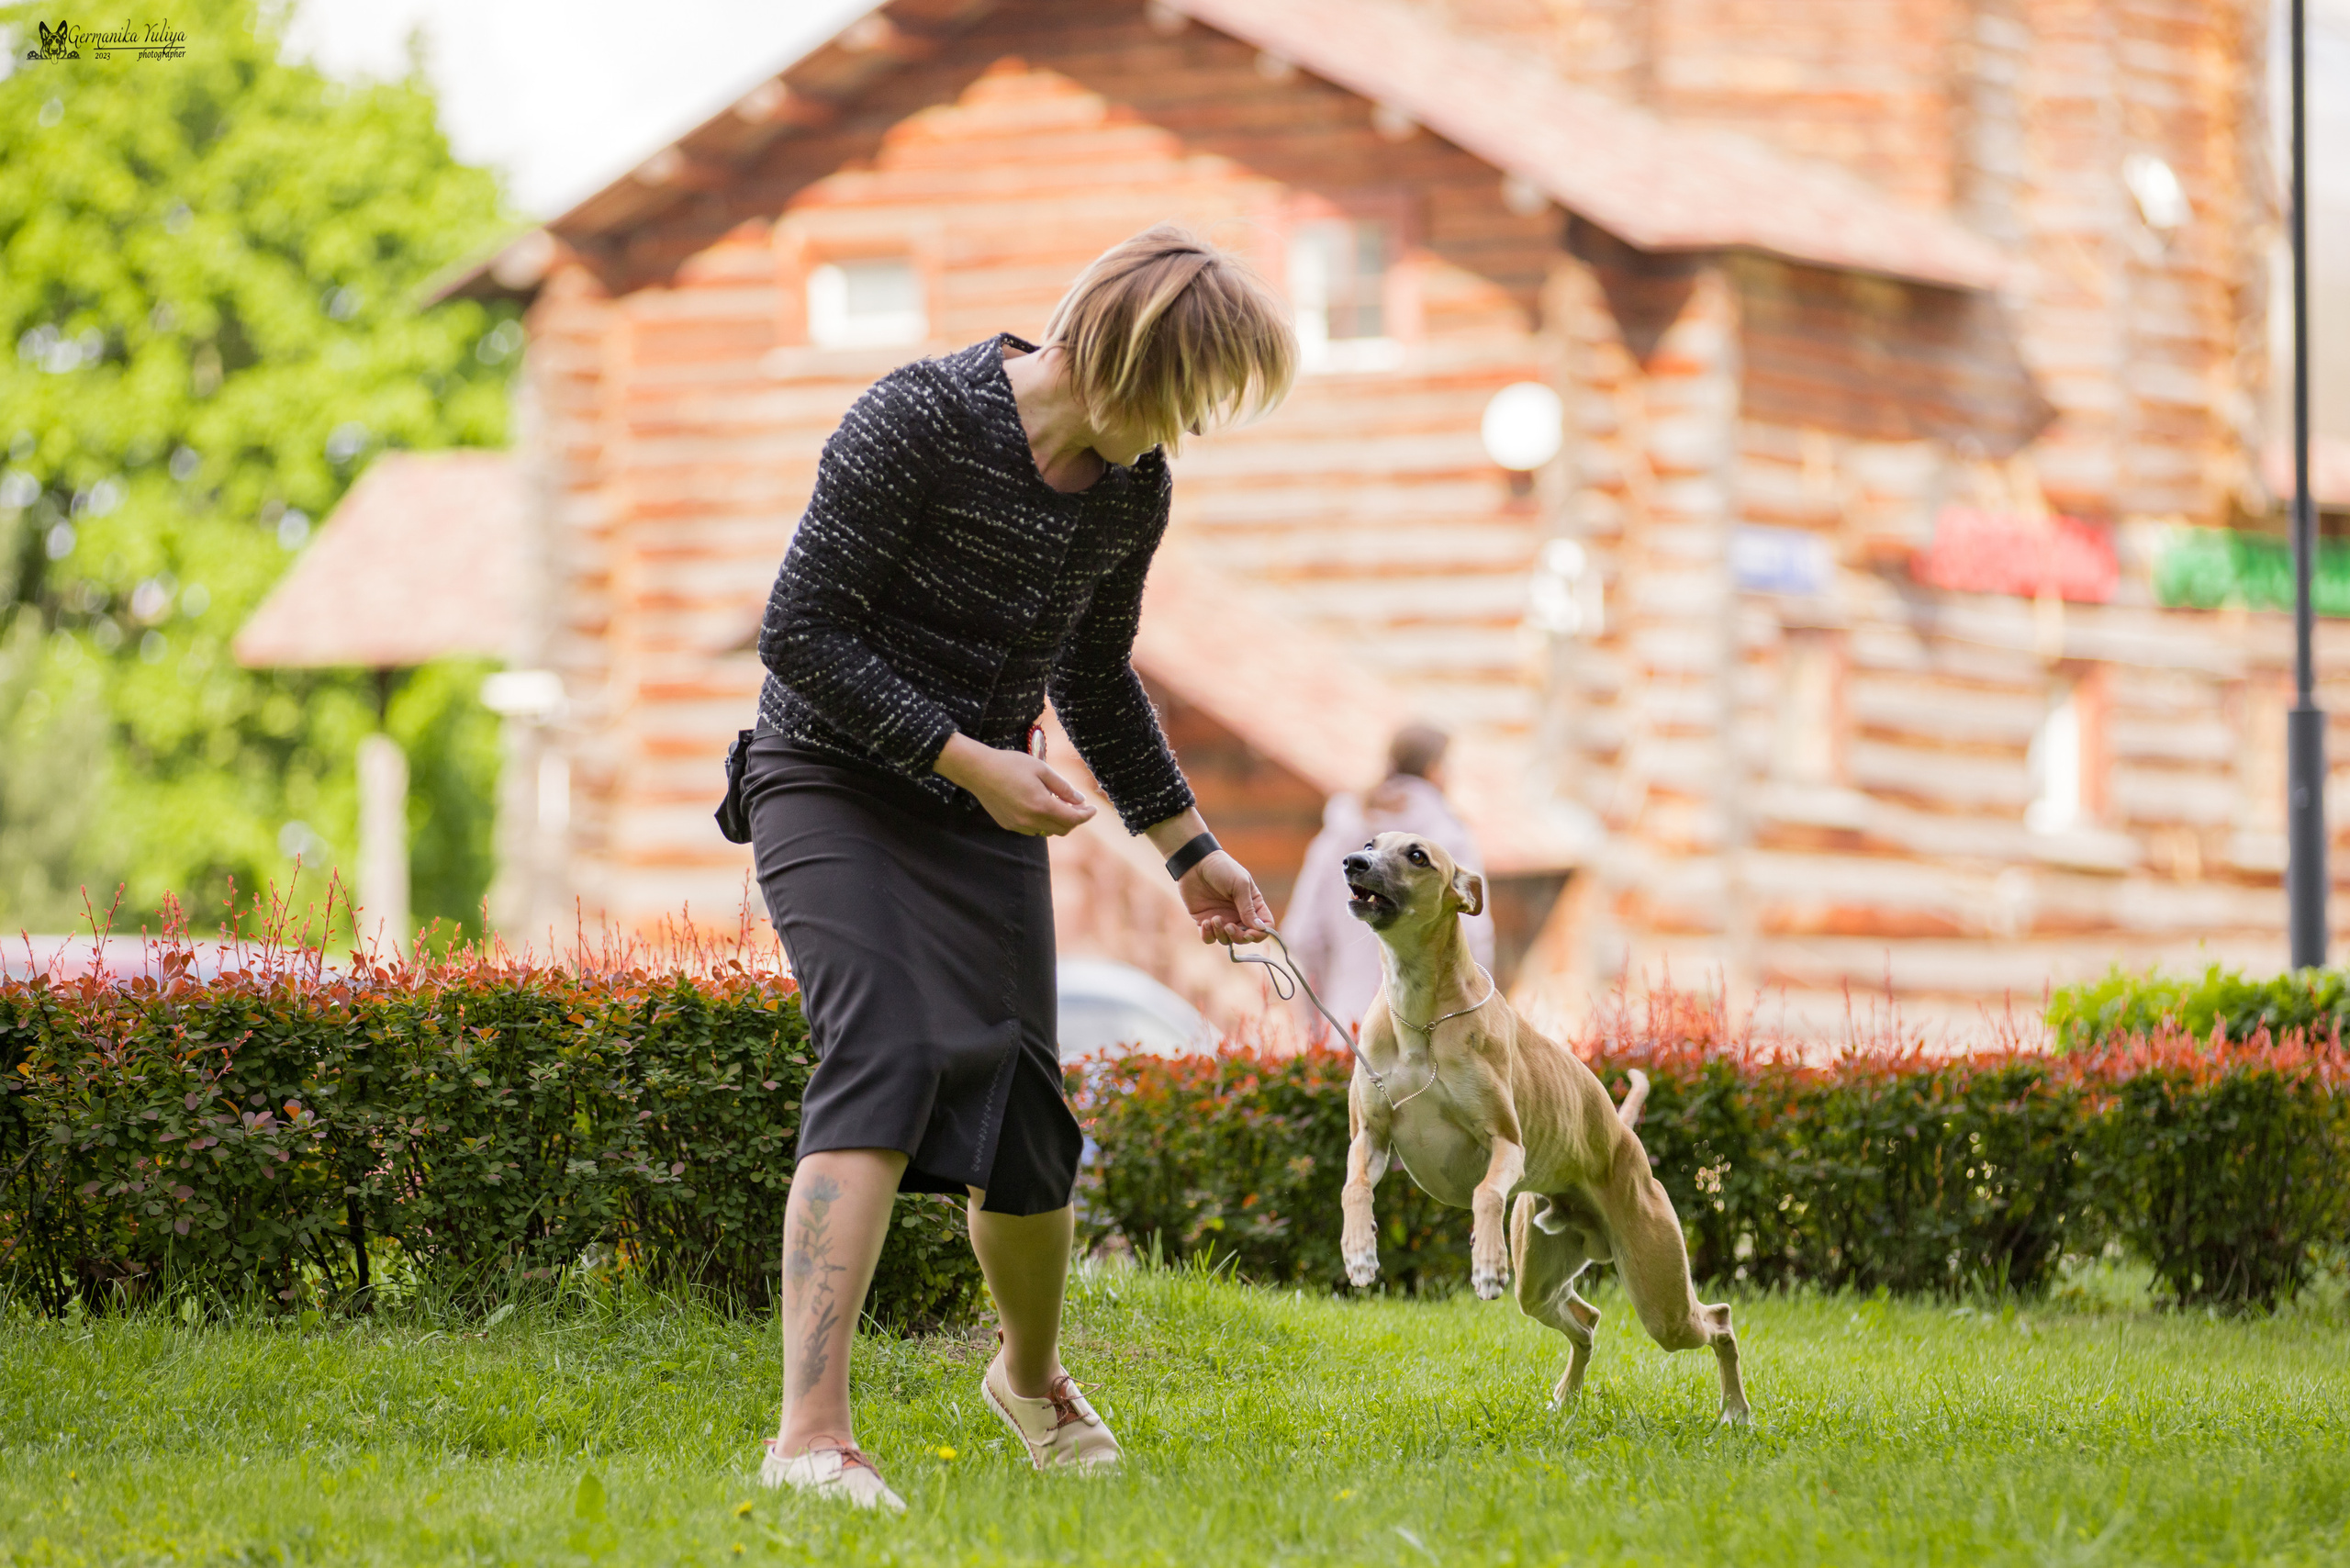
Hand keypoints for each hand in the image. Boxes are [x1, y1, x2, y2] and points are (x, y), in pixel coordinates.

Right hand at [933, 733, 1094, 835]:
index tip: (1093, 809)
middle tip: (1079, 806)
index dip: (1086, 815)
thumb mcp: (1041, 769)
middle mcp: (1030, 820)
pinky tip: (1040, 807)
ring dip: (1058, 822)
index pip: (1072, 819)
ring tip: (1059, 804)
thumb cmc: (1010, 765)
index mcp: (1041, 805)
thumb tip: (1079, 799)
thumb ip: (1062, 787)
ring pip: (1048, 831)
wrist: (978, 770)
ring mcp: (1018, 825)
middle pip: (1062, 829)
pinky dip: (1042, 822)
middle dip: (1074, 819)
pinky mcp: (1008, 825)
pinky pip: (1033, 830)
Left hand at [1181, 850, 1273, 944]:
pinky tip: (1205, 923)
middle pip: (1246, 938)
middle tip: (1229, 926)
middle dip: (1239, 936)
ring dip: (1222, 934)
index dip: (1259, 933)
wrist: (1195, 863)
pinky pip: (1209, 938)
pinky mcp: (1205, 921)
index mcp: (1253, 905)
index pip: (1264, 926)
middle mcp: (1239, 915)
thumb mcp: (1240, 884)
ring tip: (1214, 918)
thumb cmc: (1222, 869)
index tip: (1250, 932)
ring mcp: (1222, 919)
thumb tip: (1260, 928)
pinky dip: (1208, 935)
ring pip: (1227, 940)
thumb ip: (1248, 908)